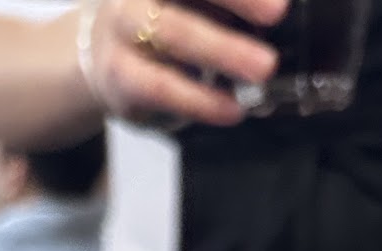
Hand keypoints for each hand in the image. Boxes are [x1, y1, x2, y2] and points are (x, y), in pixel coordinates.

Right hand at [80, 0, 286, 126]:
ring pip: (174, 32)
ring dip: (222, 50)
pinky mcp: (118, 74)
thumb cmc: (164, 22)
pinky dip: (200, 100)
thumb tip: (277, 10)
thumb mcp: (192, 4)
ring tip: (264, 67)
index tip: (277, 2)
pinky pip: (160, 86)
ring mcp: (122, 27)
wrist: (103, 59)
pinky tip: (232, 109)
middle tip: (278, 12)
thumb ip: (227, 7)